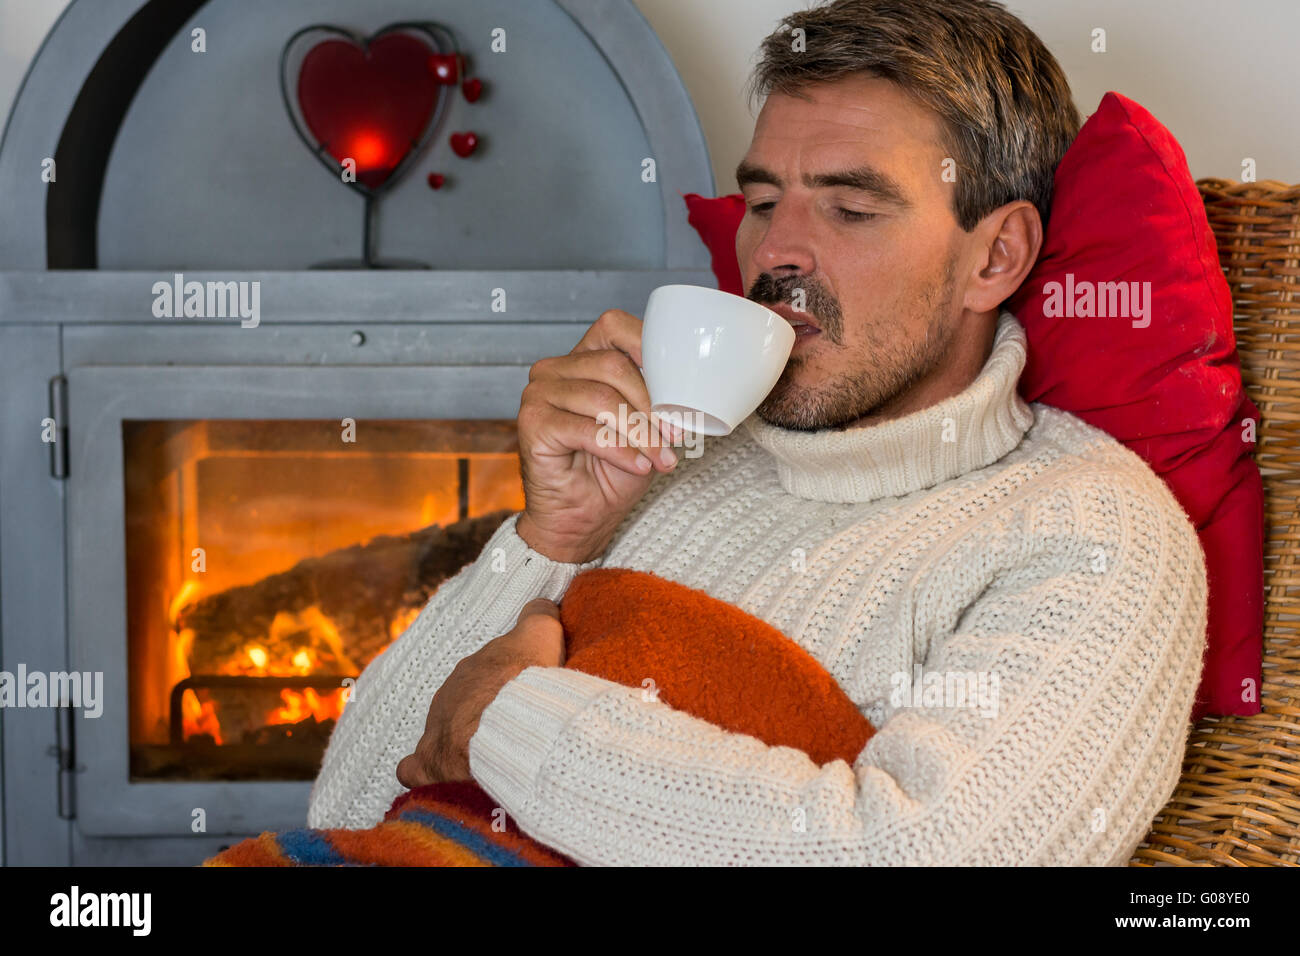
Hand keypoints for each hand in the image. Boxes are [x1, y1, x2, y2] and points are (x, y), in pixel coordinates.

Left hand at [395, 598, 565, 786]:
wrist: (510, 721)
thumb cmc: (527, 678)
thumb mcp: (540, 635)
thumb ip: (538, 617)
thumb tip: (541, 603)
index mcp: (474, 668)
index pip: (486, 674)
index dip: (505, 686)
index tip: (521, 697)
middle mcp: (450, 695)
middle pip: (464, 703)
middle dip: (481, 714)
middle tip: (510, 730)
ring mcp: (437, 728)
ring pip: (442, 732)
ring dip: (459, 743)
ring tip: (485, 758)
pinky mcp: (432, 762)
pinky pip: (416, 767)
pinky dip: (422, 771)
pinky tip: (436, 777)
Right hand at [516, 309, 680, 563]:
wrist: (581, 518)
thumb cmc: (613, 471)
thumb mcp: (645, 427)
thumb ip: (657, 397)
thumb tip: (691, 384)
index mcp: (581, 359)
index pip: (614, 327)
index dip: (648, 348)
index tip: (678, 385)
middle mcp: (554, 371)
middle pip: (613, 366)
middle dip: (651, 404)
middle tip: (676, 435)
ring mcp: (538, 395)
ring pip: (602, 399)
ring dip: (641, 433)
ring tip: (662, 458)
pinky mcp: (532, 424)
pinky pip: (586, 430)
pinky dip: (621, 450)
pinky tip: (640, 466)